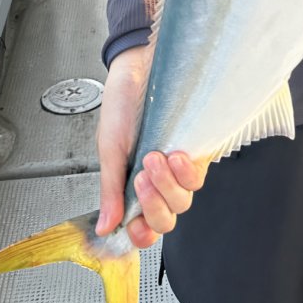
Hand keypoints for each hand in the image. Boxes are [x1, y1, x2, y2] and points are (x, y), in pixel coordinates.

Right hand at [95, 44, 208, 247]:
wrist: (138, 68)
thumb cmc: (122, 104)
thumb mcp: (109, 149)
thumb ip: (110, 190)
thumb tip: (104, 227)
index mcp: (133, 186)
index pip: (143, 226)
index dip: (141, 235)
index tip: (134, 227)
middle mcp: (159, 183)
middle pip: (167, 219)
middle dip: (153, 205)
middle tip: (141, 176)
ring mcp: (179, 170)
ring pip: (184, 201)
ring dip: (167, 184)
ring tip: (153, 156)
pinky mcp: (196, 151)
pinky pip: (198, 176)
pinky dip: (185, 171)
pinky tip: (174, 154)